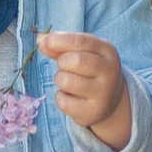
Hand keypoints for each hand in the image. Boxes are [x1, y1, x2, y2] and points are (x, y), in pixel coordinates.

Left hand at [37, 31, 131, 149]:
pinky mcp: (92, 112)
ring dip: (60, 80)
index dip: (58, 40)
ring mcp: (103, 93)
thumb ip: (61, 46)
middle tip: (65, 66)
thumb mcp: (81, 53)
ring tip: (69, 82)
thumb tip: (40, 40)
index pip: (81, 41)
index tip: (43, 42)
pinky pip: (63, 101)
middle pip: (75, 60)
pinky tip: (72, 97)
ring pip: (66, 81)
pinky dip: (61, 97)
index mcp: (107, 51)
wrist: (111, 100)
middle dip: (62, 62)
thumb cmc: (89, 70)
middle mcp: (109, 71)